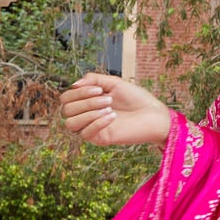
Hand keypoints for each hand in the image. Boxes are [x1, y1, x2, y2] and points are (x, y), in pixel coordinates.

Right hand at [59, 72, 173, 147]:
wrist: (154, 114)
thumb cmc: (136, 98)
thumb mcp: (114, 83)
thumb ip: (93, 79)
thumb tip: (73, 84)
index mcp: (87, 101)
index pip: (65, 98)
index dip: (78, 92)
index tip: (100, 89)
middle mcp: (86, 115)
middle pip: (66, 110)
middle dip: (85, 101)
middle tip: (108, 98)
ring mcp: (92, 128)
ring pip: (70, 124)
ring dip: (88, 112)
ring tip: (109, 107)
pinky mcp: (100, 139)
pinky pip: (85, 134)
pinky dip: (97, 122)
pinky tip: (113, 116)